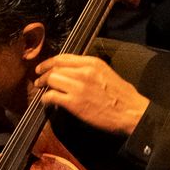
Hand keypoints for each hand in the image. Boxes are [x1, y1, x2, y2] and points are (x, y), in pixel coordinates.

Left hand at [34, 54, 148, 134]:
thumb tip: (74, 72)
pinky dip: (46, 99)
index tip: (42, 68)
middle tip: (39, 81)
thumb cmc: (122, 96)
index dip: (49, 63)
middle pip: (55, 68)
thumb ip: (90, 70)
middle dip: (44, 74)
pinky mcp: (74, 103)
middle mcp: (84, 72)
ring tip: (42, 91)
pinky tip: (47, 102)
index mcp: (92, 63)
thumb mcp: (107, 73)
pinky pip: (52, 96)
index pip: (63, 58)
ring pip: (51, 79)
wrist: (131, 112)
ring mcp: (79, 87)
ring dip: (44, 86)